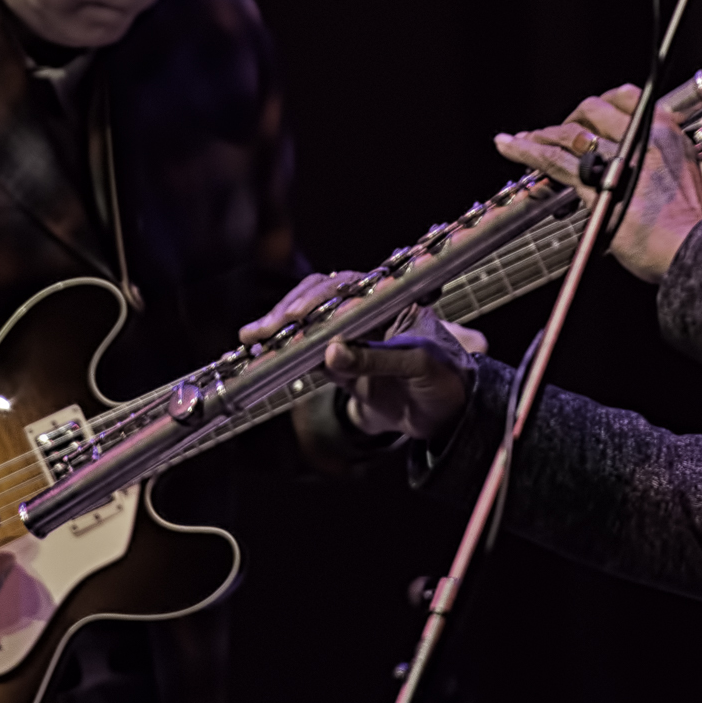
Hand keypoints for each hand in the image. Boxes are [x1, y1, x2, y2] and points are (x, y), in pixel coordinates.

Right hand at [244, 276, 486, 443]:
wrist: (449, 414)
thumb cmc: (446, 379)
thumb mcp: (418, 365)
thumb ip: (376, 359)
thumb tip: (329, 352)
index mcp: (391, 301)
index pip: (347, 288)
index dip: (318, 299)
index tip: (295, 317)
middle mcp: (367, 312)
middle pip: (320, 299)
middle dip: (288, 312)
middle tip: (262, 330)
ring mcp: (351, 337)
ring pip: (308, 323)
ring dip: (279, 329)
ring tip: (252, 338)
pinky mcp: (341, 364)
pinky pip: (307, 353)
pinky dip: (285, 353)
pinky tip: (261, 354)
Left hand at [496, 85, 701, 284]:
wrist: (693, 249)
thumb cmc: (687, 226)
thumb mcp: (682, 177)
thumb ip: (655, 161)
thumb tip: (629, 162)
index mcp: (666, 131)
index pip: (625, 96)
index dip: (598, 104)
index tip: (587, 116)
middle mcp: (642, 136)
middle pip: (592, 109)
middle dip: (568, 120)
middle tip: (554, 136)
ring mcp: (618, 158)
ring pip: (568, 134)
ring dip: (541, 135)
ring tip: (521, 140)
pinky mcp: (596, 183)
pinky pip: (554, 159)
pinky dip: (527, 150)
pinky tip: (509, 145)